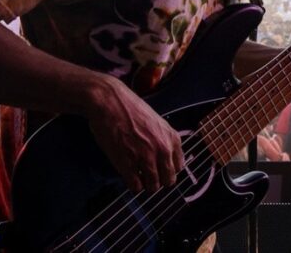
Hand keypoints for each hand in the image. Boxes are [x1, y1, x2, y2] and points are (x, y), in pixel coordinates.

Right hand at [86, 75, 183, 192]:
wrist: (111, 103)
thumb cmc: (130, 109)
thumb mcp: (157, 122)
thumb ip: (164, 139)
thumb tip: (164, 157)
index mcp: (172, 138)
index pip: (179, 166)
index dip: (168, 170)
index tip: (160, 169)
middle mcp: (163, 150)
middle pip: (168, 180)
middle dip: (159, 180)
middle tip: (149, 176)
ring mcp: (146, 158)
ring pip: (153, 187)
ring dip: (146, 185)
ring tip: (138, 178)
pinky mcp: (128, 164)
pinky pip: (136, 187)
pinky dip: (133, 186)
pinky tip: (129, 178)